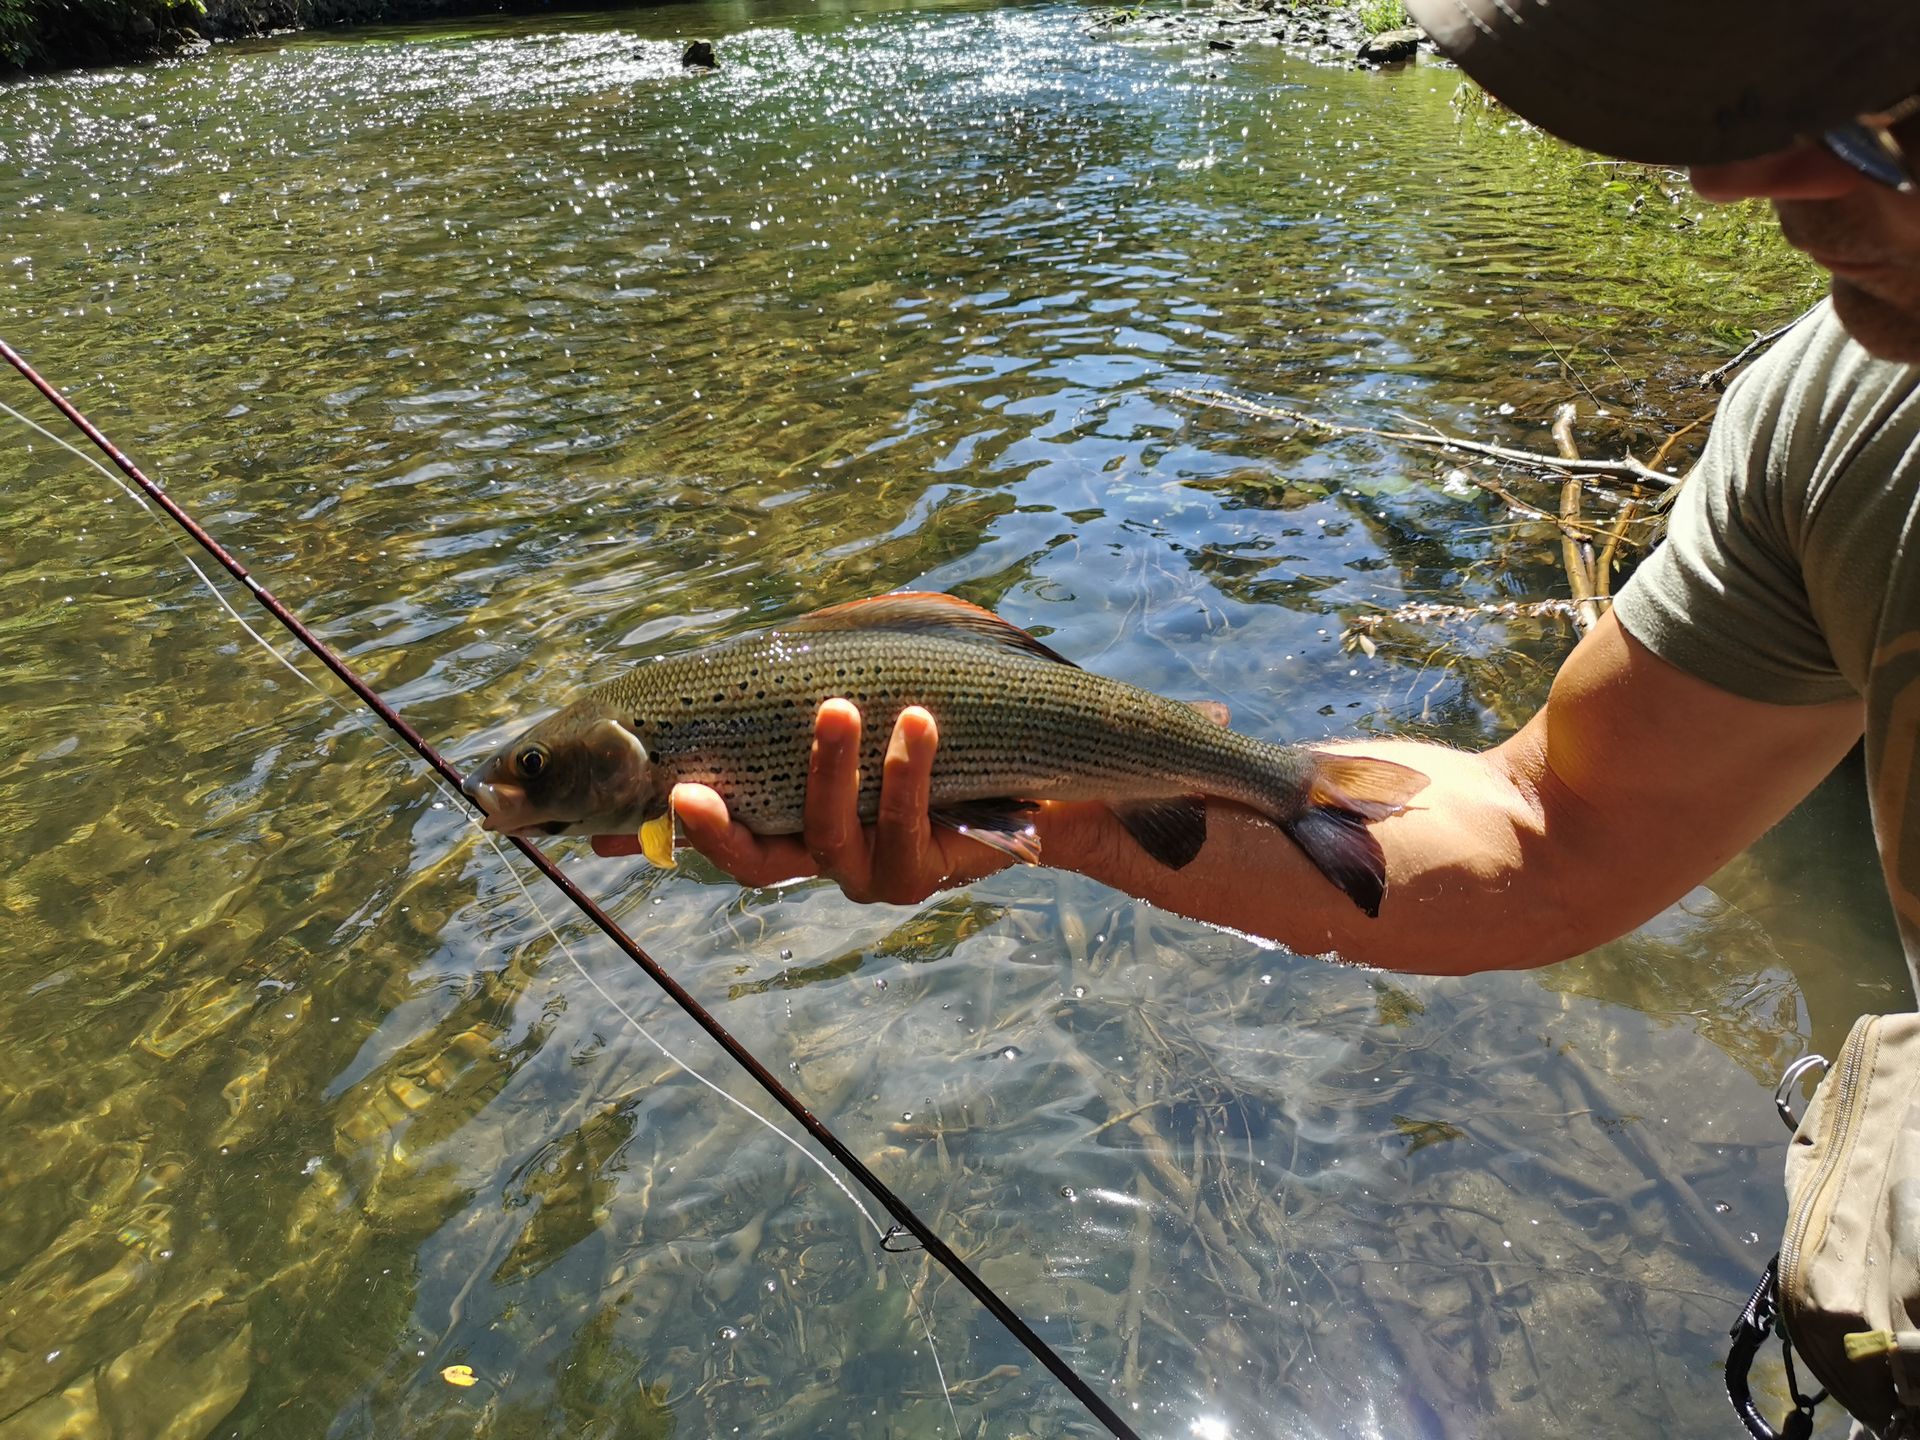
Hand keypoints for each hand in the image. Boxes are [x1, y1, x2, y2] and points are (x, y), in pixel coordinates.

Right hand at [591, 698, 1014, 903]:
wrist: (1040, 780)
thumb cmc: (939, 720)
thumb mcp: (866, 689)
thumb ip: (802, 679)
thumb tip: (744, 648)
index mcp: (789, 819)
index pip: (710, 831)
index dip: (652, 832)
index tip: (597, 824)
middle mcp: (819, 855)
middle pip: (752, 861)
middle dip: (716, 830)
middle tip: (692, 788)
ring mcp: (870, 872)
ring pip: (828, 838)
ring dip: (828, 768)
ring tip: (835, 706)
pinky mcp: (924, 875)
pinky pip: (904, 827)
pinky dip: (906, 771)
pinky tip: (914, 722)